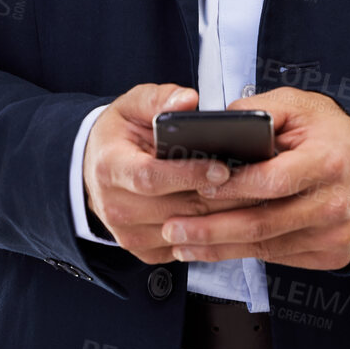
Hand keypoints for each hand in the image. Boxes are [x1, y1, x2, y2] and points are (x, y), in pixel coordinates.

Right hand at [81, 83, 266, 264]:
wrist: (96, 165)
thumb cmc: (119, 134)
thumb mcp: (132, 104)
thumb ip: (159, 99)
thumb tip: (186, 102)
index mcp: (109, 167)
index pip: (151, 177)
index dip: (188, 174)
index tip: (221, 167)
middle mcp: (115, 206)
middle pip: (175, 208)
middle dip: (218, 197)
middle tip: (253, 182)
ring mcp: (128, 233)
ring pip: (185, 231)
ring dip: (220, 216)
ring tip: (250, 196)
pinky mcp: (143, 249)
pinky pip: (185, 247)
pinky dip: (210, 232)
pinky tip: (230, 212)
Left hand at [157, 87, 349, 270]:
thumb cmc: (332, 132)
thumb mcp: (301, 105)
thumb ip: (260, 111)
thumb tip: (217, 123)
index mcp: (329, 161)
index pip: (273, 181)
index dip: (233, 186)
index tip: (198, 187)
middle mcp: (334, 204)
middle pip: (263, 224)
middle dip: (211, 229)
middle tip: (173, 227)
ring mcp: (334, 236)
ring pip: (266, 247)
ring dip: (218, 248)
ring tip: (180, 242)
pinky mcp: (331, 255)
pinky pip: (278, 258)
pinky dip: (242, 255)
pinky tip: (214, 248)